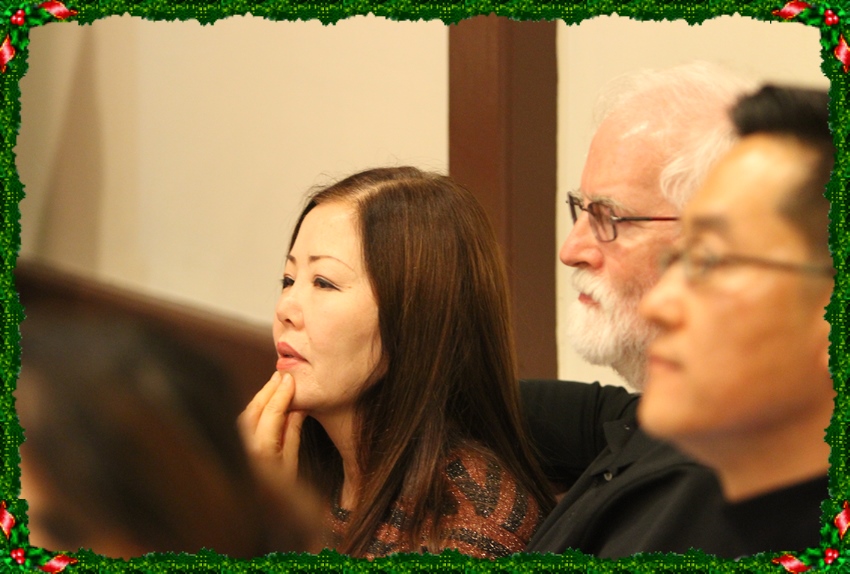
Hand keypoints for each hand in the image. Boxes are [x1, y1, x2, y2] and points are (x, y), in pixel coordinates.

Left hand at [238, 371, 305, 492]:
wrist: (252, 518)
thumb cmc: (278, 499)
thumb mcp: (291, 465)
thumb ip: (292, 433)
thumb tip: (298, 407)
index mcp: (261, 452)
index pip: (272, 413)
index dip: (282, 394)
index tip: (290, 379)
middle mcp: (242, 447)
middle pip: (254, 410)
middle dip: (269, 390)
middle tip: (281, 374)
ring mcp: (233, 448)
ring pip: (245, 414)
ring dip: (260, 397)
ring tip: (274, 384)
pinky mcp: (229, 449)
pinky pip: (241, 423)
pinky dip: (253, 410)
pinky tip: (263, 403)